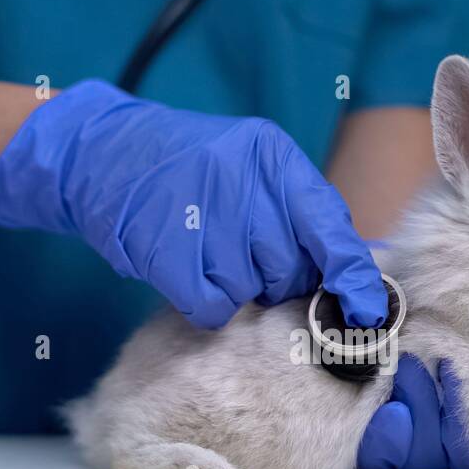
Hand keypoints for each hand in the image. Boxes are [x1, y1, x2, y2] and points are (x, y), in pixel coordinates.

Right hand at [0, 80, 387, 328]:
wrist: (102, 153)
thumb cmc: (189, 171)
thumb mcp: (250, 168)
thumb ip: (297, 213)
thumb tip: (343, 277)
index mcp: (274, 158)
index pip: (331, 228)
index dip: (352, 279)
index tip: (366, 315)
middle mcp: (244, 182)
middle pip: (289, 268)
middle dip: (274, 278)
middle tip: (242, 257)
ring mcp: (203, 216)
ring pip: (250, 291)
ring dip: (234, 288)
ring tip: (206, 255)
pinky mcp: (166, 250)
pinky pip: (212, 307)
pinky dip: (205, 304)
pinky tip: (188, 277)